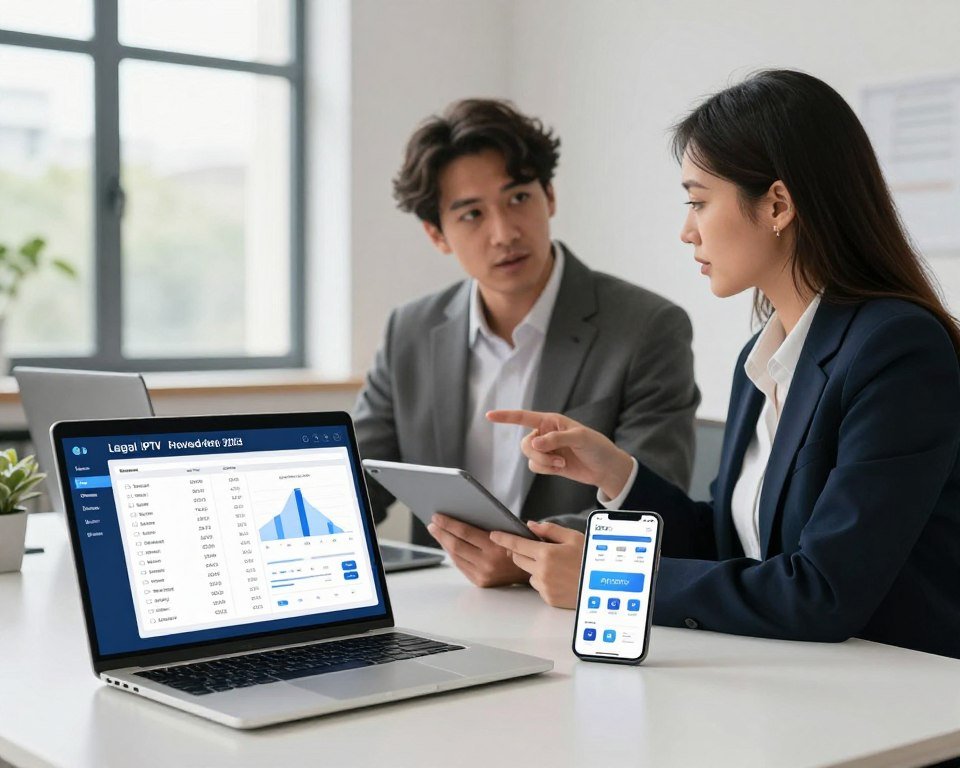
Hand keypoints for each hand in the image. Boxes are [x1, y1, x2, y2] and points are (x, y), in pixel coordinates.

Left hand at [427, 513, 529, 587]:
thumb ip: (493, 523)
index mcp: (496, 547)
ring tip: (437, 532)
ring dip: (444, 543)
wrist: (535, 571)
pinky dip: (453, 554)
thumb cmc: (523, 545)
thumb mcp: (513, 530)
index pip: (465, 532)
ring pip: (456, 556)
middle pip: (456, 545)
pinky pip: (461, 566)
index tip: (437, 516)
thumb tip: (464, 510)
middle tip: (432, 523)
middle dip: (441, 533)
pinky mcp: (481, 582)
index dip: (448, 523)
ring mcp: (483, 574)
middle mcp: (488, 563)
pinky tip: (448, 545)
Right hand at [486, 409, 634, 499]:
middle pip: (525, 444)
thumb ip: (555, 439)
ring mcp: (546, 449)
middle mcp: (545, 433)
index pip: (524, 417)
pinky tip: (560, 468)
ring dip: (544, 463)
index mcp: (551, 421)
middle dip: (538, 454)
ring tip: (562, 463)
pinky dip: (546, 469)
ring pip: (529, 457)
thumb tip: (535, 443)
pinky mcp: (548, 463)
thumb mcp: (579, 438)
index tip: (489, 415)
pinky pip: (535, 467)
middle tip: (556, 459)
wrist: (605, 467)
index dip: (506, 416)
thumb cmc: (596, 446)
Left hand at [490, 521, 584, 607]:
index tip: (494, 534)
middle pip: (518, 559)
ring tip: (555, 566)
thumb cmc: (591, 559)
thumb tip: (531, 525)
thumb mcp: (574, 538)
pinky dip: (544, 581)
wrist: (605, 586)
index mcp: (547, 553)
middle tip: (537, 549)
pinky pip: (538, 586)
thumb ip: (550, 530)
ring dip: (534, 567)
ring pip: (528, 573)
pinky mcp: (548, 599)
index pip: (517, 543)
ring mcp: (544, 587)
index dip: (503, 538)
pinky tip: (559, 577)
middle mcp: (542, 571)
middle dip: (521, 552)